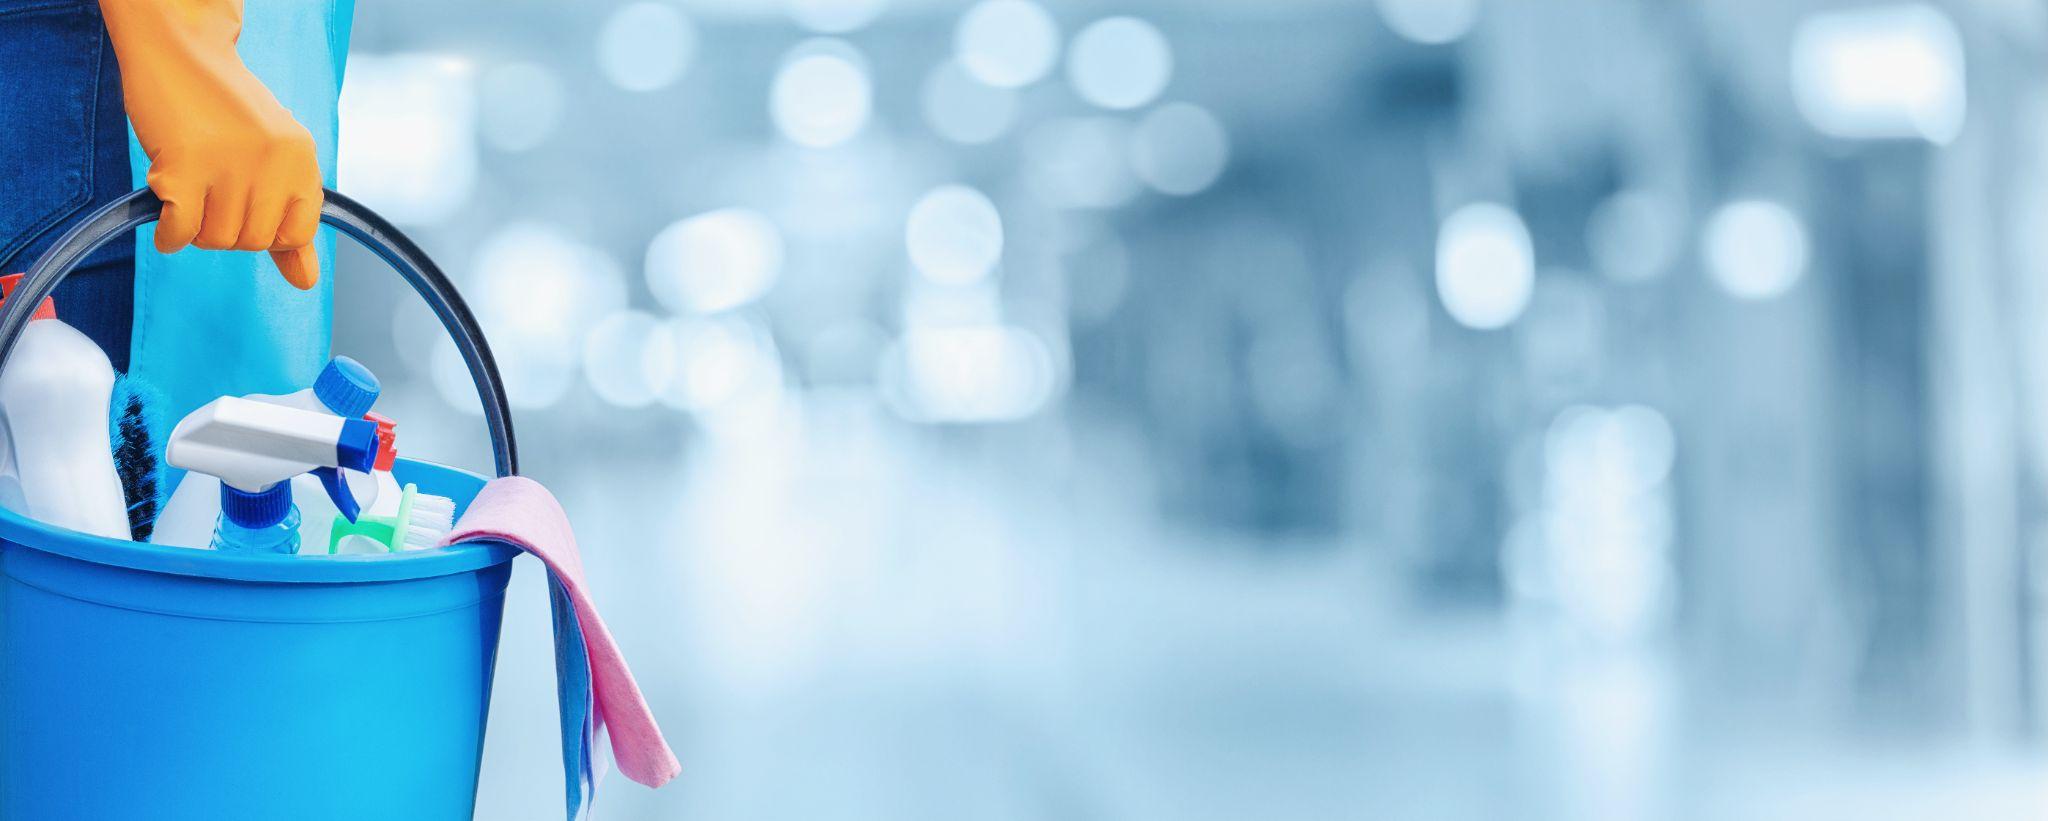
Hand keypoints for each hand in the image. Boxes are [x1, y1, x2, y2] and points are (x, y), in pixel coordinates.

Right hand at [98, 0, 322, 289]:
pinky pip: (179, 231)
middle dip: (225, 229)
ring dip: (195, 226)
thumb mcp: (271, 155)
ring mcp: (230, 164)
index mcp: (302, 160)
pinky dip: (169, 231)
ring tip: (189, 188)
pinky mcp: (185, 165)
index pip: (296, 235)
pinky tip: (167, 203)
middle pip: (252, 242)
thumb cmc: (223, 107)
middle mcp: (274, 162)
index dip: (266, 233)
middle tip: (208, 194)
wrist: (181, 51)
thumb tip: (306, 283)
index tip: (244, 208)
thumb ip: (288, 216)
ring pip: (216, 239)